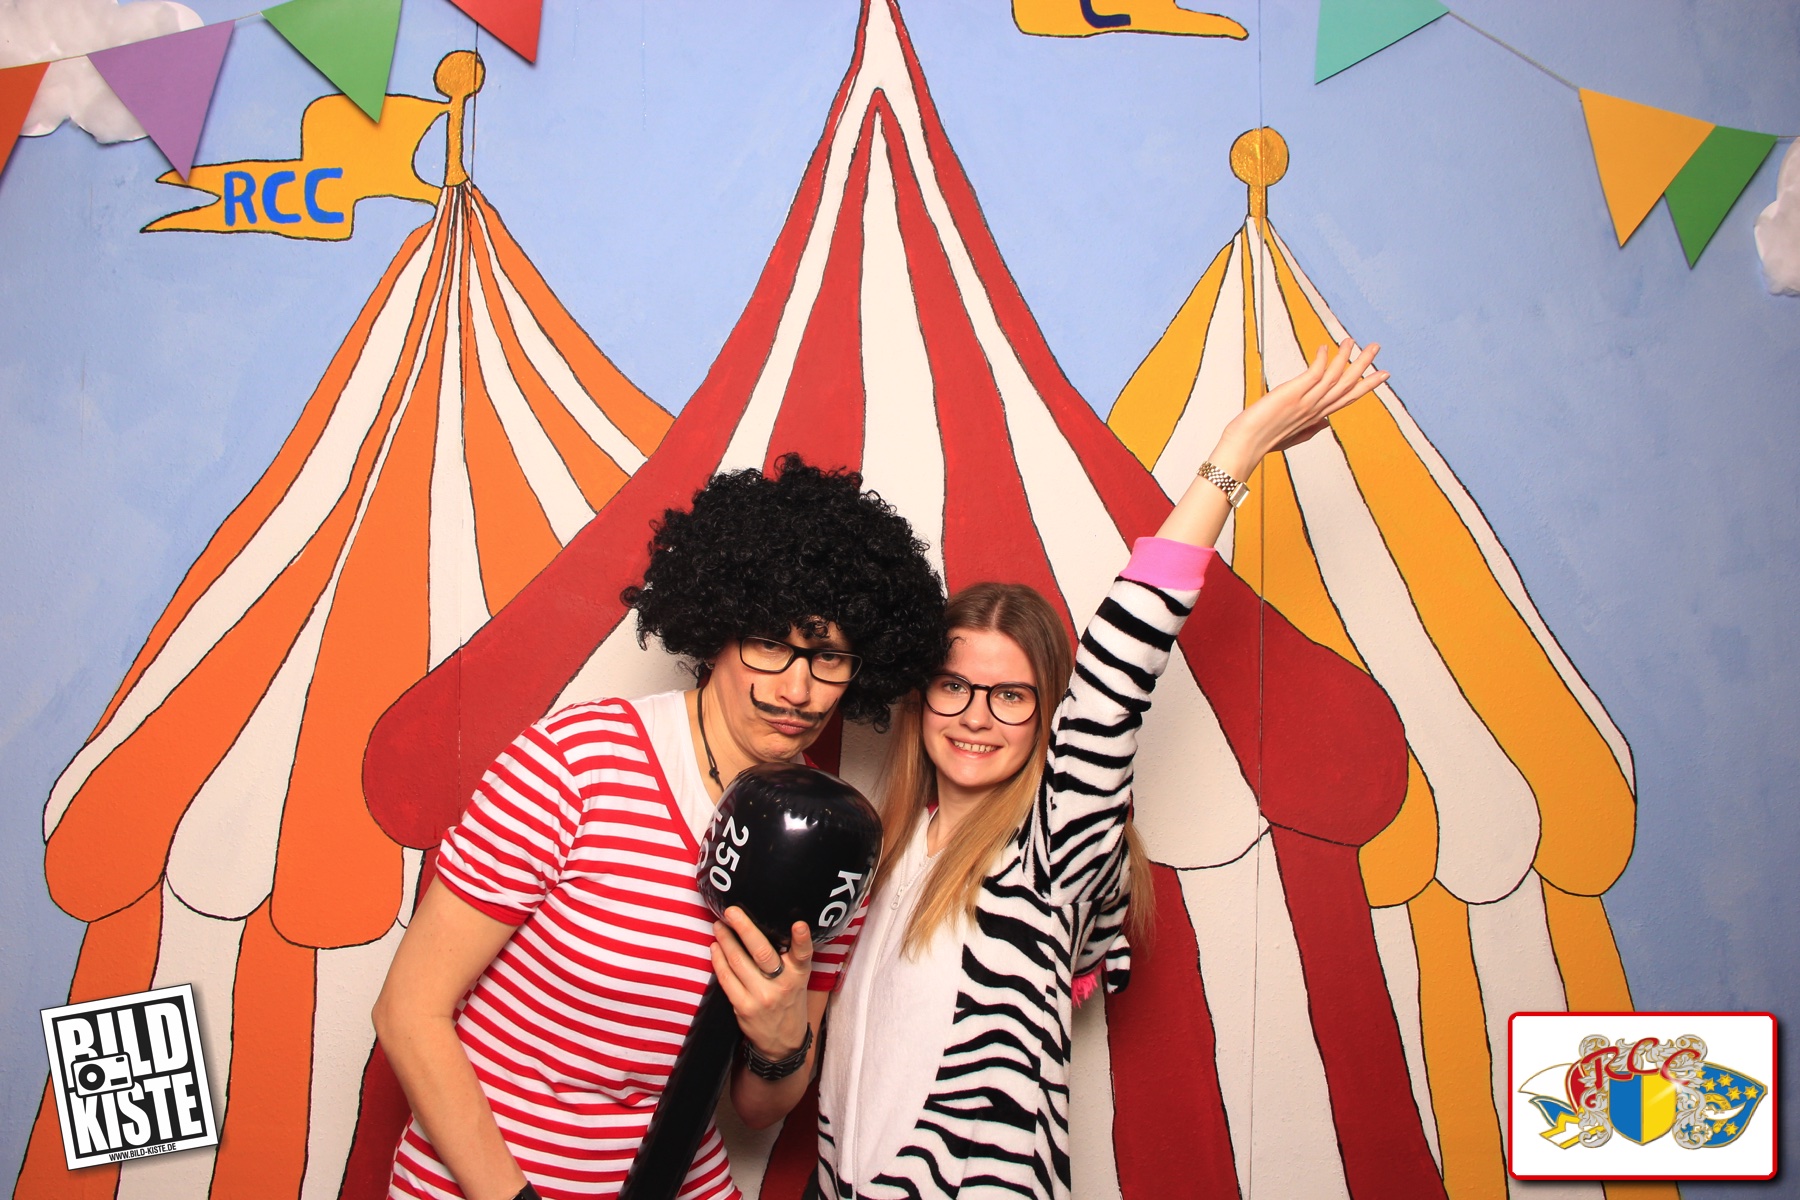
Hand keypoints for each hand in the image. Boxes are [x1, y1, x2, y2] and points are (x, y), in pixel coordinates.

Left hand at [711, 908, 813, 1058]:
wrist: (783, 1043)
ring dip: (726, 940)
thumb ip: (789, 958)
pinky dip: (719, 960)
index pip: (803, 954)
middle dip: (745, 929)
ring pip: (739, 962)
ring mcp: (761, 997)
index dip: (802, 939)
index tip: (799, 925)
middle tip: (732, 912)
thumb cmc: (789, 1002)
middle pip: (762, 953)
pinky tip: (715, 947)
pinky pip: (727, 979)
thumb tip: (766, 926)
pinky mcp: (743, 1007)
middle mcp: (782, 985)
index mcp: (799, 975)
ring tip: (719, 925)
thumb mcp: (798, 980)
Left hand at [1212, 339, 1386, 477]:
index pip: (1347, 398)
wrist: (1245, 445)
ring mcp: (1305, 402)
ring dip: (1345, 358)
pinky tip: (1324, 348)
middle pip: (1347, 385)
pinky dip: (1321, 360)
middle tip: (1376, 347)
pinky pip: (1313, 374)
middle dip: (1364, 366)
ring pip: (1334, 378)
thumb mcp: (1293, 436)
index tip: (1383, 374)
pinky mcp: (1292, 395)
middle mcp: (1315, 409)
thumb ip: (1312, 428)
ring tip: (1351, 341)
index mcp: (1316, 416)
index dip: (1367, 385)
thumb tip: (1327, 422)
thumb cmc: (1263, 441)